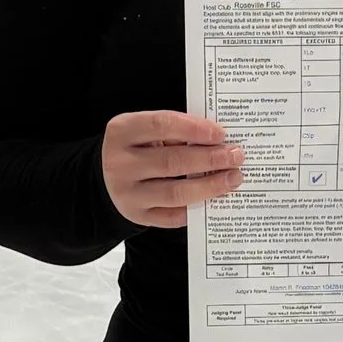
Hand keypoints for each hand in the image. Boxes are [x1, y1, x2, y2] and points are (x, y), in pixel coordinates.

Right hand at [101, 110, 243, 228]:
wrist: (107, 176)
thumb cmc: (136, 148)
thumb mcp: (145, 130)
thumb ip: (174, 131)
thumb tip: (218, 141)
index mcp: (122, 132)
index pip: (162, 125)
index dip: (194, 129)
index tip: (221, 133)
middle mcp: (120, 164)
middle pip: (172, 161)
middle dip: (210, 159)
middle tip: (235, 157)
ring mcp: (127, 193)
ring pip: (175, 192)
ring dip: (209, 186)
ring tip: (233, 178)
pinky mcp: (138, 216)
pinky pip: (172, 216)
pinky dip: (196, 208)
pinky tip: (214, 198)